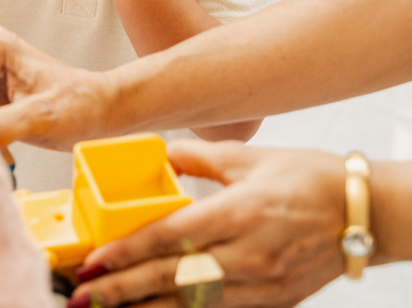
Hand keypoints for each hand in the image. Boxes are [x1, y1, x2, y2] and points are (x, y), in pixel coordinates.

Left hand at [69, 141, 345, 307]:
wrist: (366, 213)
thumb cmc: (310, 179)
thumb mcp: (248, 157)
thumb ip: (196, 157)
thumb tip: (158, 154)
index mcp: (240, 212)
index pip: (170, 237)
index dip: (127, 252)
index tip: (94, 260)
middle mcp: (249, 254)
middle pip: (172, 278)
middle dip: (121, 290)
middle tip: (82, 296)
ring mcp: (262, 284)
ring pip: (192, 304)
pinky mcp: (272, 301)